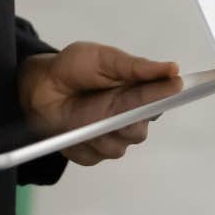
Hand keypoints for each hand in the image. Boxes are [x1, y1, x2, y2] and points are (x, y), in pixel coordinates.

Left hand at [17, 42, 180, 165]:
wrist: (40, 85)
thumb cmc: (73, 68)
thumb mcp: (103, 58)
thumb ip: (135, 66)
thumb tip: (171, 68)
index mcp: (136, 94)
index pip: (160, 102)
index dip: (167, 97)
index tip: (175, 87)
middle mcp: (126, 118)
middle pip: (139, 132)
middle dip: (126, 120)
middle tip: (112, 107)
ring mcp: (108, 137)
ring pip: (117, 148)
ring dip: (99, 133)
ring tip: (81, 116)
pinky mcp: (90, 153)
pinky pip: (93, 156)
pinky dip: (80, 143)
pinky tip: (71, 129)